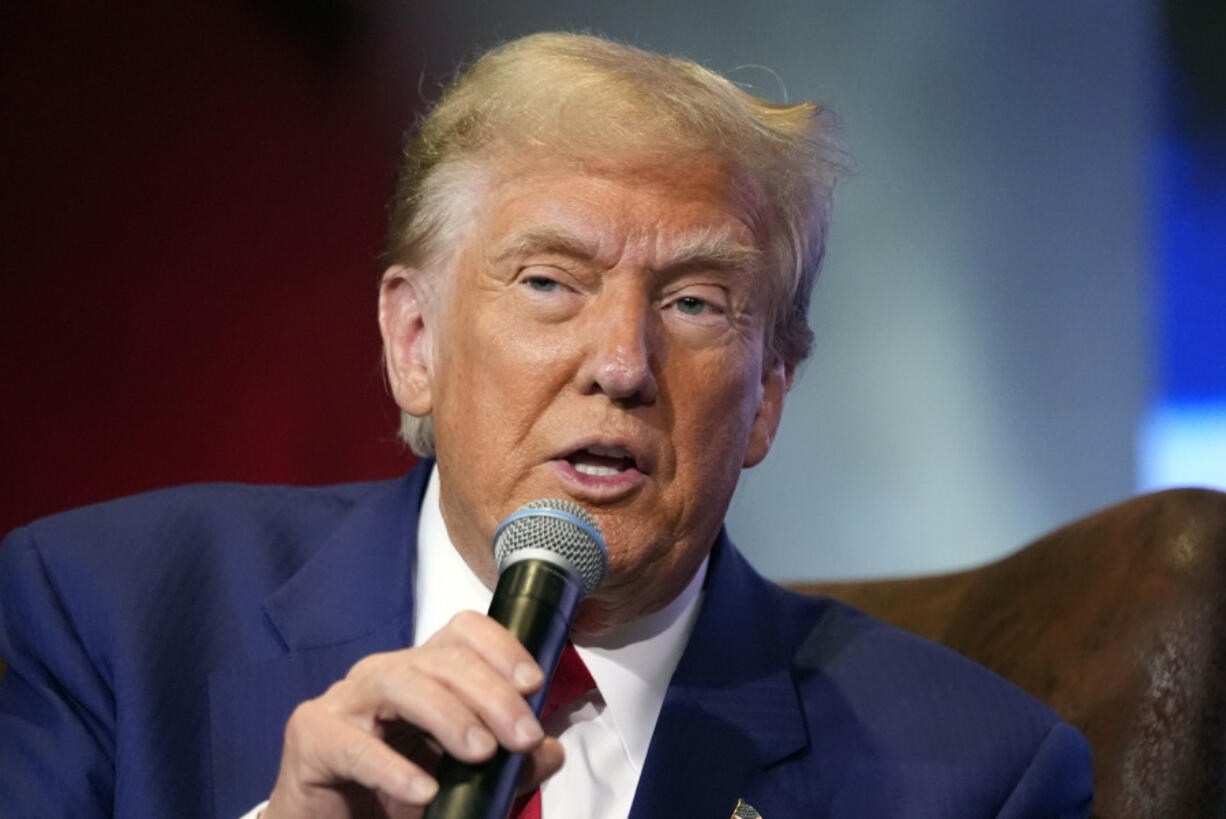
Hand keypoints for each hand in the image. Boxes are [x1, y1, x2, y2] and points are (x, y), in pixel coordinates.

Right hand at [262, 611, 564, 817]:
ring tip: (481, 751)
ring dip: (448, 714)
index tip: (534, 684)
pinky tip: (422, 791)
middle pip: (440, 659)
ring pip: (400, 684)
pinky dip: (392, 768)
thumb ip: (509, 765)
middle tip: (523, 736)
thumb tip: (551, 751)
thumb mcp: (465, 781)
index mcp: (422, 672)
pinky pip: (354, 745)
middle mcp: (384, 673)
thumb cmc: (394, 796)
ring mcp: (345, 700)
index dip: (500, 646)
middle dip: (491, 693)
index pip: (462, 632)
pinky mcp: (313, 736)